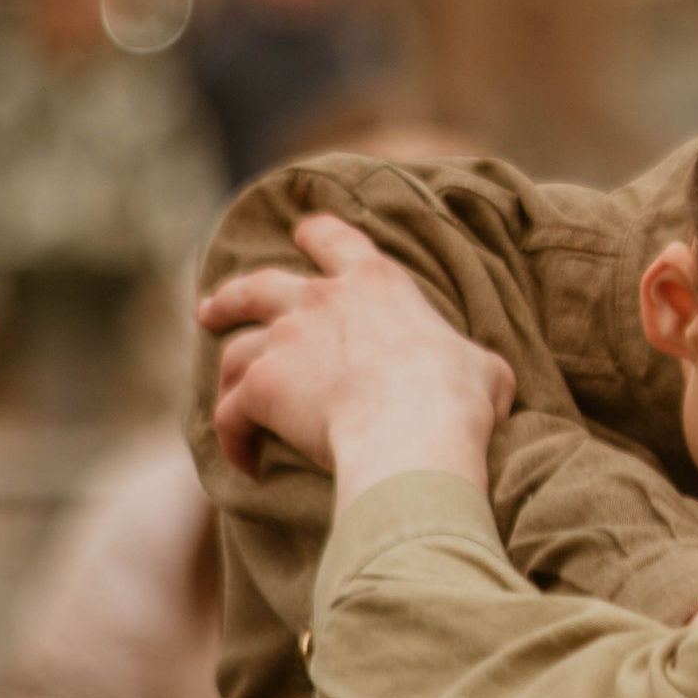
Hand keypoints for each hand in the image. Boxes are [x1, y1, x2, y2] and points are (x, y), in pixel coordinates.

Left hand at [200, 215, 516, 507]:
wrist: (414, 430)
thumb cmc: (457, 399)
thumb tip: (487, 381)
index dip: (317, 235)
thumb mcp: (486, 368)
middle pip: (257, 286)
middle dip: (230, 297)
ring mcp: (284, 341)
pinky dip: (232, 438)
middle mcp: (320, 300)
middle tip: (211, 310)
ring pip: (234, 351)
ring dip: (226, 374)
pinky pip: (230, 414)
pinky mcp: (259, 387)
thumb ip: (471, 362)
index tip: (302, 235)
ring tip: (224, 393)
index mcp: (376, 282)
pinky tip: (245, 462)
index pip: (333, 238)